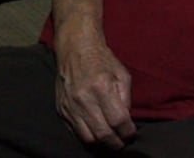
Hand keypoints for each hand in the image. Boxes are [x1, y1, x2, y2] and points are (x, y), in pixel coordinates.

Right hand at [54, 31, 135, 149]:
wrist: (76, 50)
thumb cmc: (103, 60)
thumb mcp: (122, 74)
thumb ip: (126, 98)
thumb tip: (127, 120)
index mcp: (102, 87)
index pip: (118, 120)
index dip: (127, 132)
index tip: (132, 134)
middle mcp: (84, 99)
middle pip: (102, 133)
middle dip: (116, 143)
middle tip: (123, 143)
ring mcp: (70, 106)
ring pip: (87, 137)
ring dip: (101, 143)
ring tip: (111, 141)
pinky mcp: (61, 110)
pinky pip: (75, 132)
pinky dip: (87, 137)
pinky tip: (97, 134)